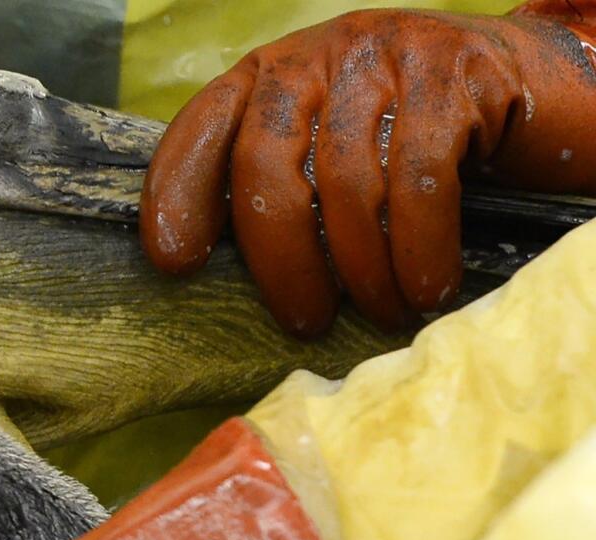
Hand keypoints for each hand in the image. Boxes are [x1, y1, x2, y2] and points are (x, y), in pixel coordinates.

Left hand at [140, 6, 595, 336]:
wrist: (527, 83)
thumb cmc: (411, 139)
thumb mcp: (335, 149)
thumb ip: (286, 186)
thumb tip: (226, 279)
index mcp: (269, 78)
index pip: (203, 128)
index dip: (178, 191)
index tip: (174, 262)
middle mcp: (315, 57)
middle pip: (266, 162)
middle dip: (280, 256)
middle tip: (304, 321)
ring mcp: (382, 56)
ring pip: (346, 179)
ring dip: (362, 266)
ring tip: (382, 313)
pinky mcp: (451, 72)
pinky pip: (420, 175)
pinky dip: (420, 245)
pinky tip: (428, 289)